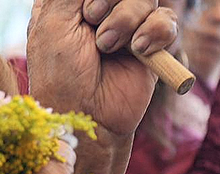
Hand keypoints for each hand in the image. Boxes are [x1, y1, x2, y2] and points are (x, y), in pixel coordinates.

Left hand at [27, 0, 178, 173]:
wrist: (85, 116)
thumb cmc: (60, 73)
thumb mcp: (52, 22)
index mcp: (71, 2)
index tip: (83, 10)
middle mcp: (100, 9)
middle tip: (91, 20)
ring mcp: (128, 25)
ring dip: (126, 19)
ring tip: (107, 46)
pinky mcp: (152, 44)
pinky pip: (167, 21)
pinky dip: (154, 33)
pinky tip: (138, 50)